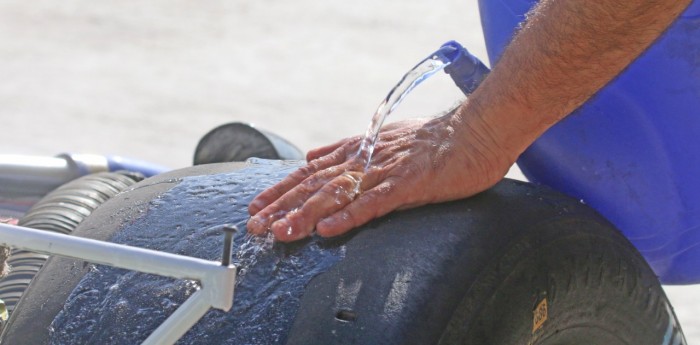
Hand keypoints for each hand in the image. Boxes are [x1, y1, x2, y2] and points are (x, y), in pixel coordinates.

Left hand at [246, 110, 513, 241]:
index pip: (311, 171)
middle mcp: (364, 159)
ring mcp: (385, 172)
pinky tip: (327, 231)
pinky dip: (348, 216)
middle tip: (256, 226)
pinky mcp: (407, 184)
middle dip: (282, 206)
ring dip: (306, 214)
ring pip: (337, 195)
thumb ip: (346, 150)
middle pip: (315, 185)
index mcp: (358, 151)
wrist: (475, 131)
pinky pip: (373, 203)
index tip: (257, 206)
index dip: (282, 189)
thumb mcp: (381, 138)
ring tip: (281, 232)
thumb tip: (312, 156)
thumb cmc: (433, 140)